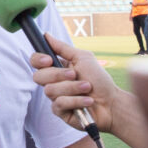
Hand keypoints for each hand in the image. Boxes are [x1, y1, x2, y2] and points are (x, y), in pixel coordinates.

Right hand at [29, 36, 144, 147]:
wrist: (111, 102)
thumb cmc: (100, 80)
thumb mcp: (83, 58)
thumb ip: (63, 48)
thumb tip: (46, 35)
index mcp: (58, 68)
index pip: (36, 62)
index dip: (38, 60)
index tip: (49, 60)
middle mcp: (54, 82)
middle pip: (39, 77)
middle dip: (58, 75)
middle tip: (75, 74)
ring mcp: (56, 98)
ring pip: (50, 90)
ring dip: (72, 88)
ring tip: (87, 87)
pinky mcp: (60, 112)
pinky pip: (59, 104)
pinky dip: (76, 100)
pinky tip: (88, 101)